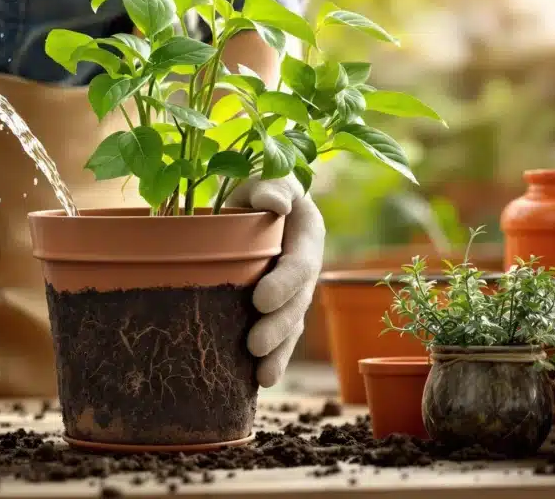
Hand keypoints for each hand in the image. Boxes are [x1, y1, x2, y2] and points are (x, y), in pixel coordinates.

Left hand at [227, 175, 324, 387]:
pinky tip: (260, 380)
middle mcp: (306, 266)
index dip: (284, 284)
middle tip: (254, 344)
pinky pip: (281, 335)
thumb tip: (277, 203)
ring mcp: (294, 290)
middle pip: (298, 302)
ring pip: (292, 325)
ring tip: (262, 374)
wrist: (246, 201)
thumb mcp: (263, 175)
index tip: (259, 300)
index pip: (301, 263)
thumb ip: (270, 186)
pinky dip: (274, 358)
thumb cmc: (255, 184)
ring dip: (279, 352)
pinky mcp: (278, 306)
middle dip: (279, 327)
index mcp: (308, 234)